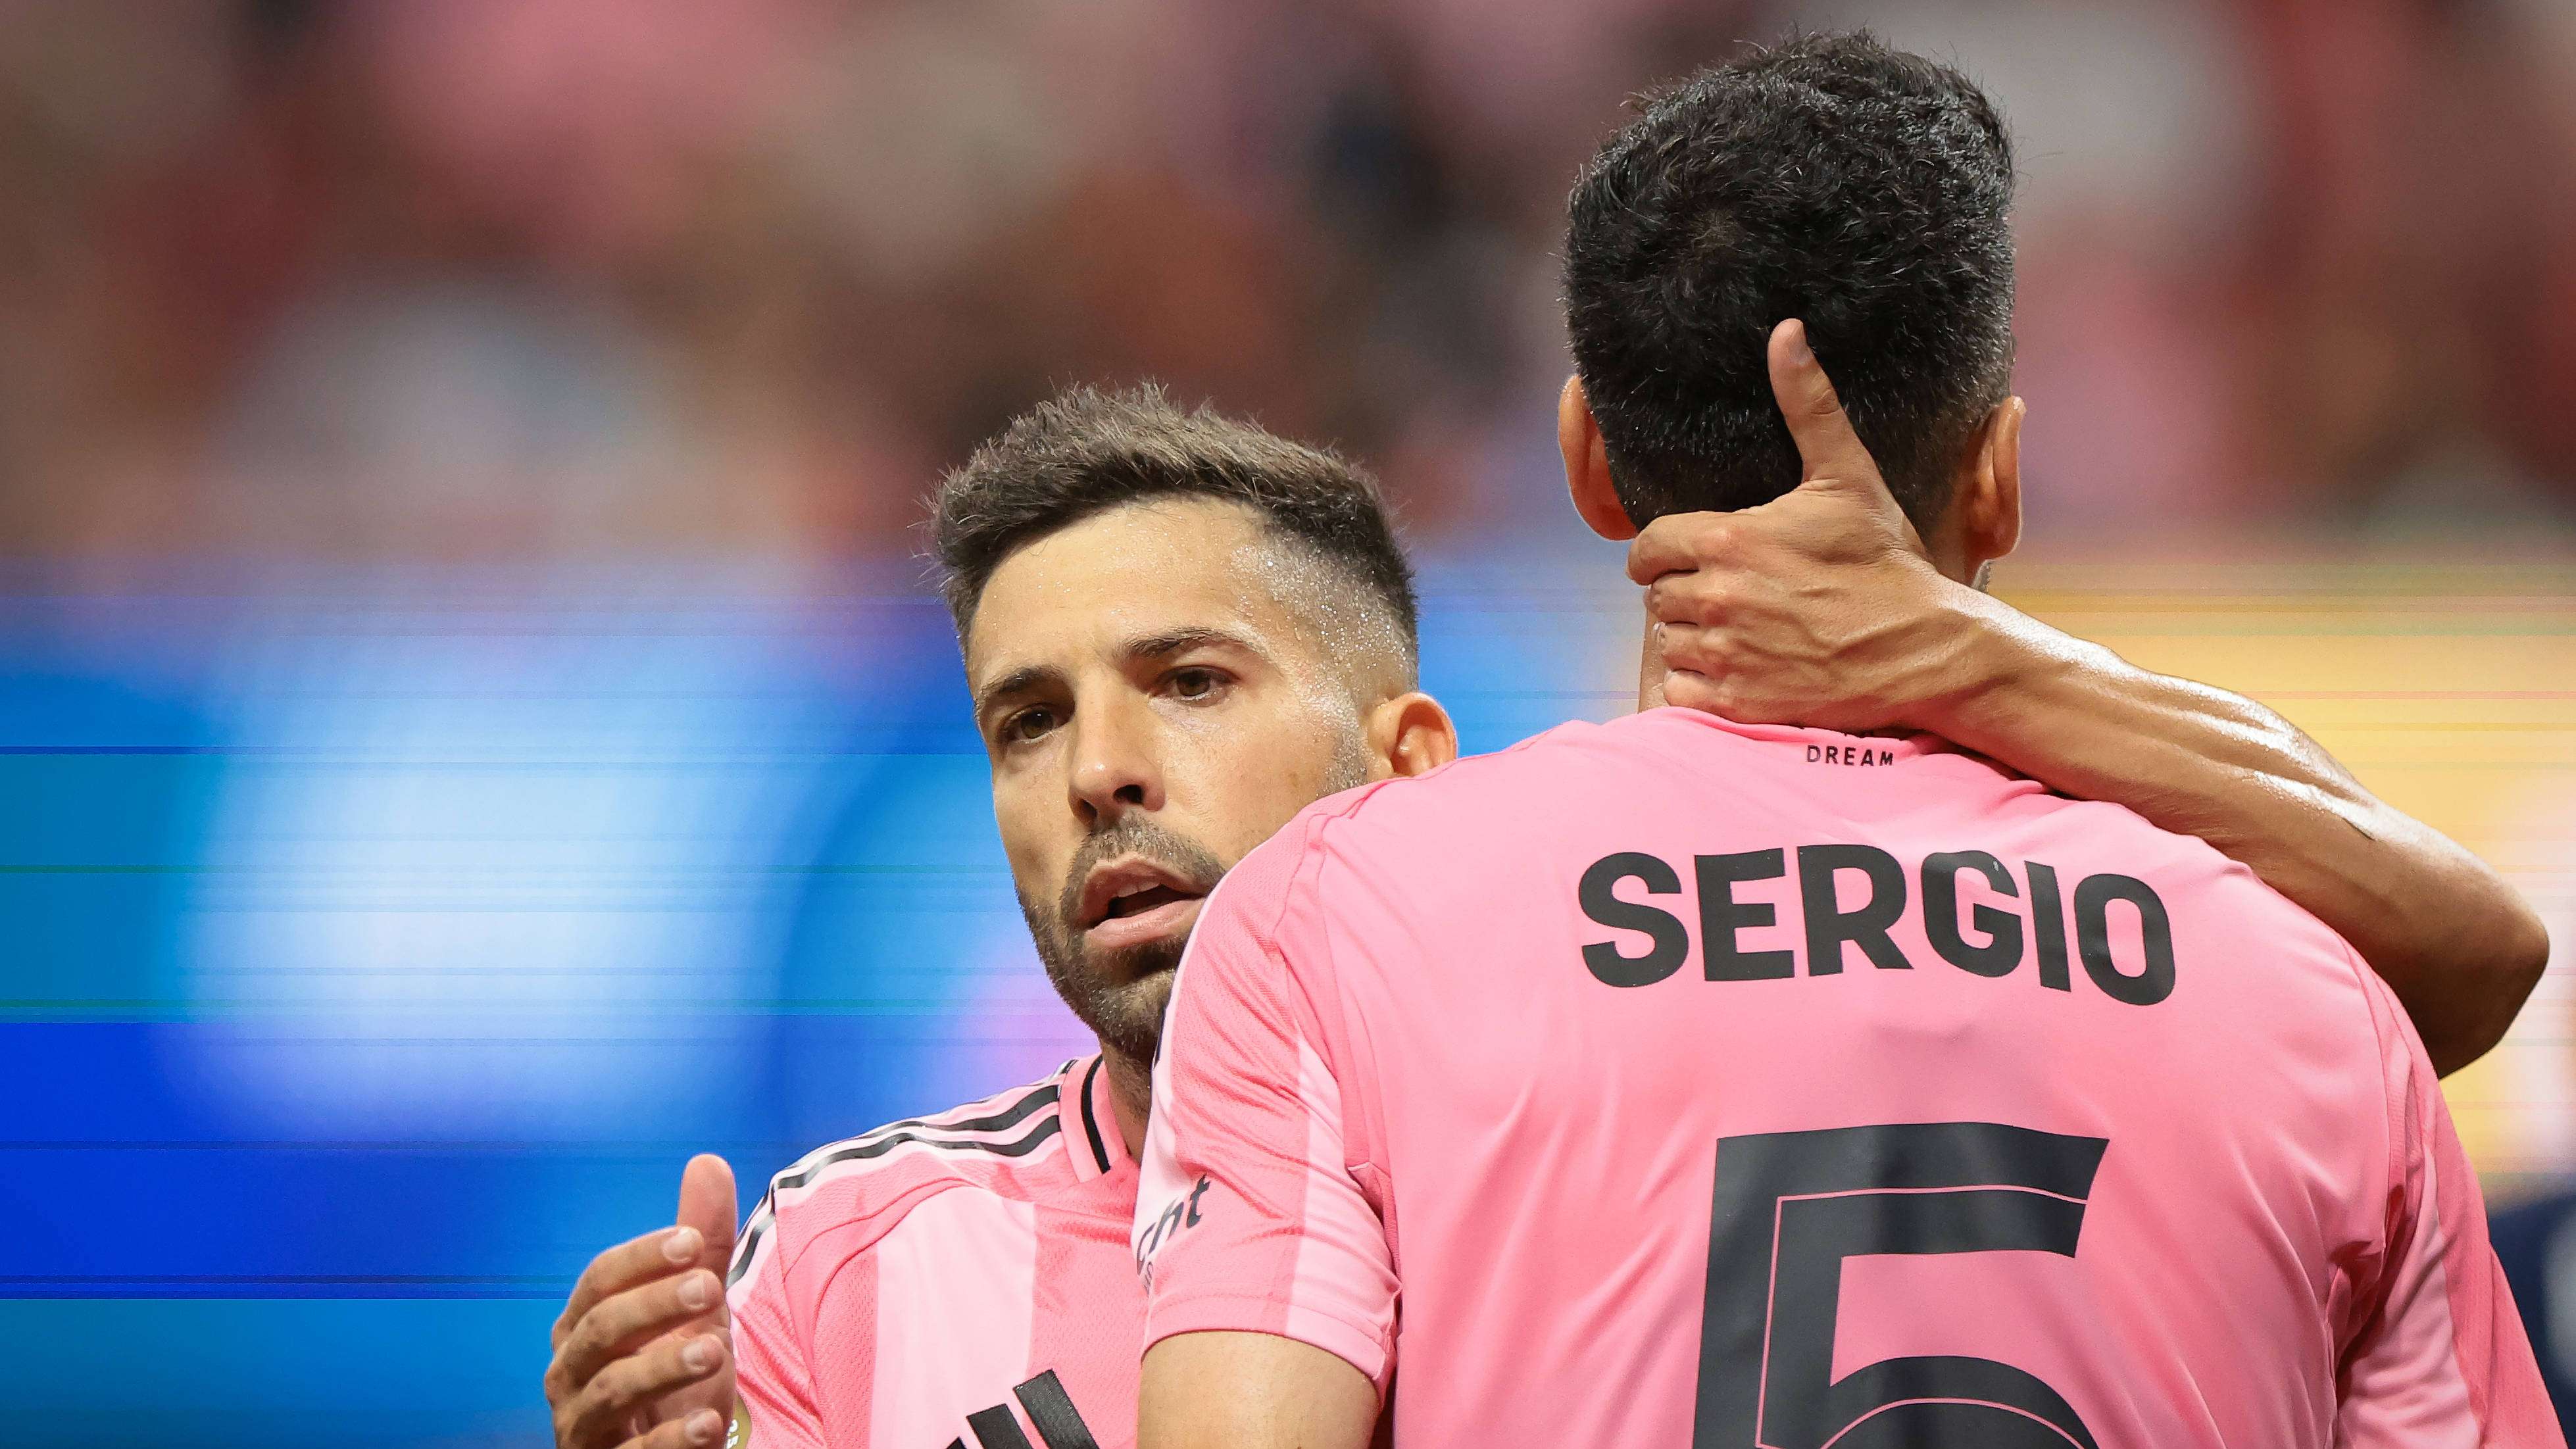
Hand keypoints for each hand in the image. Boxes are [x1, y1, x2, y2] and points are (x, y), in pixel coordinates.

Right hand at [546, 1155, 739, 1448]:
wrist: (662, 1447)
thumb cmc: (668, 1367)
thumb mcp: (693, 1307)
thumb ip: (700, 1244)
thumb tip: (707, 1162)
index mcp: (583, 1324)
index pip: (600, 1281)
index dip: (642, 1258)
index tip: (692, 1241)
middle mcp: (570, 1372)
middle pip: (600, 1330)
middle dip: (653, 1306)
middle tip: (709, 1289)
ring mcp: (583, 1423)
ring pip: (609, 1390)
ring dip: (661, 1367)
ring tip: (715, 1351)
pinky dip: (668, 1441)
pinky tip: (708, 1426)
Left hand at [1629, 318, 1980, 732]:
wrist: (1924, 648)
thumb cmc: (1885, 561)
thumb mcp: (1847, 476)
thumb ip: (1807, 404)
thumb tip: (1786, 332)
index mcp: (1727, 540)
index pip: (1646, 548)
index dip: (1663, 553)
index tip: (1691, 558)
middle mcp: (1716, 597)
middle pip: (1658, 597)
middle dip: (1684, 593)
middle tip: (1731, 594)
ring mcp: (1724, 654)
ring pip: (1668, 644)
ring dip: (1692, 639)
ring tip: (1739, 630)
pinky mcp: (1735, 703)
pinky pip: (1678, 692)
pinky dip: (1696, 685)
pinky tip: (1736, 670)